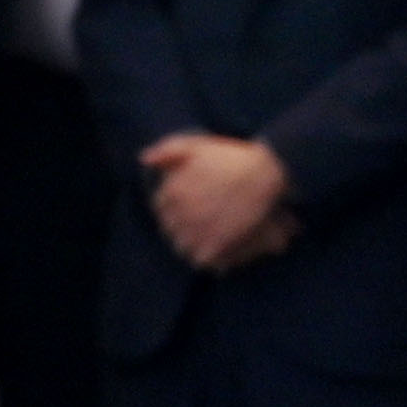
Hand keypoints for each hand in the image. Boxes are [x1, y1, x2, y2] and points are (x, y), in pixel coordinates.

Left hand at [139, 131, 293, 274]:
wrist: (263, 173)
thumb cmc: (230, 158)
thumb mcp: (195, 146)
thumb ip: (166, 151)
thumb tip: (143, 160)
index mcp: (171, 193)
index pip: (161, 208)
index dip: (174, 207)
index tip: (189, 206)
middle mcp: (179, 215)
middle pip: (170, 230)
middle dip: (182, 226)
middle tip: (201, 221)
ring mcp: (196, 233)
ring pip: (182, 247)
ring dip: (192, 244)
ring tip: (208, 236)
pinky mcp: (214, 247)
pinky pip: (200, 261)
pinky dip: (207, 257)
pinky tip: (217, 249)